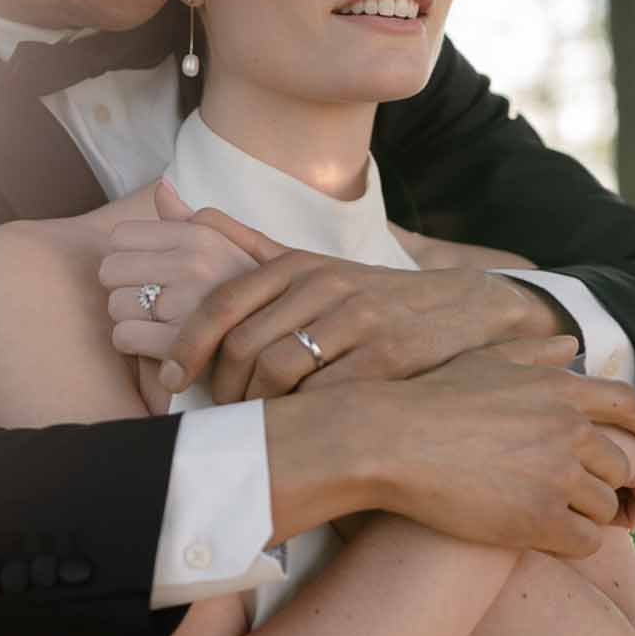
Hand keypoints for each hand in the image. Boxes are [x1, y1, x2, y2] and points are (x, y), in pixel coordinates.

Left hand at [101, 179, 256, 365]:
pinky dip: (132, 344)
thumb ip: (191, 220)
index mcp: (201, 236)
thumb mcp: (232, 246)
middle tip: (147, 301)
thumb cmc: (250, 295)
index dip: (126, 256)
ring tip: (156, 323)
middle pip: (110, 270)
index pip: (121, 236)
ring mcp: (186, 304)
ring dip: (129, 318)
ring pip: (115, 306)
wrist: (286, 344)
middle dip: (123, 287)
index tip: (145, 272)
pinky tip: (153, 344)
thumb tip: (162, 186)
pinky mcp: (179, 345)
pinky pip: (124, 337)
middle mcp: (193, 264)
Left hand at [158, 209, 566, 401]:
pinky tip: (298, 429)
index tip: (170, 377)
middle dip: (222, 388)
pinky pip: (325, 397)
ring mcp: (360, 322)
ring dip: (257, 408)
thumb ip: (243, 243)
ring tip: (254, 425)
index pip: (223, 303)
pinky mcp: (389, 360)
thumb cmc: (369, 298)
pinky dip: (301, 418)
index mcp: (298, 265)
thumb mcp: (309, 265)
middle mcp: (325, 287)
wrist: (464, 313)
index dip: (187, 343)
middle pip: (245, 344)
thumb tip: (176, 206)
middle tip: (218, 412)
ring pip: (280, 372)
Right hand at [265, 337, 634, 558]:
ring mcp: (559, 476)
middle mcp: (570, 430)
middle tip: (573, 496)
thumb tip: (571, 342)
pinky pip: (585, 542)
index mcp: (561, 388)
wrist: (387, 442)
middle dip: (603, 483)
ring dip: (582, 515)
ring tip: (544, 514)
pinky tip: (540, 536)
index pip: (633, 406)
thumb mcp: (483, 362)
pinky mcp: (542, 520)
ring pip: (604, 508)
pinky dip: (571, 542)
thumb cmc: (427, 399)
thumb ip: (533, 352)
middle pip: (619, 467)